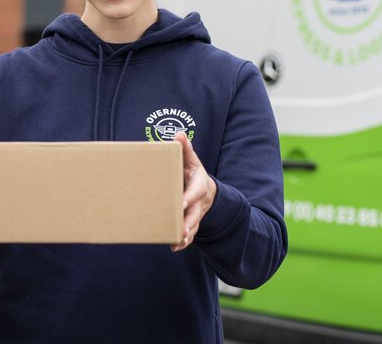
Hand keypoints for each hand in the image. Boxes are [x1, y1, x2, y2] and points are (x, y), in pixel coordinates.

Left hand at [171, 132, 216, 251]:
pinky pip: (190, 233)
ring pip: (194, 226)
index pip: (195, 192)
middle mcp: (200, 202)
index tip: (180, 203)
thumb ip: (185, 149)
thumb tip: (179, 135)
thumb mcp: (191, 160)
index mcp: (199, 185)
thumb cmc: (193, 172)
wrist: (205, 188)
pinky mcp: (192, 221)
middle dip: (189, 223)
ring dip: (186, 235)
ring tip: (177, 242)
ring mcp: (197, 213)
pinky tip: (175, 246)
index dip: (189, 198)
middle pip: (196, 214)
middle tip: (181, 230)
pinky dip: (184, 241)